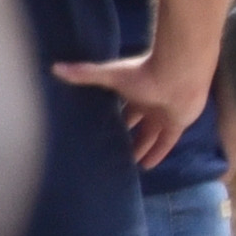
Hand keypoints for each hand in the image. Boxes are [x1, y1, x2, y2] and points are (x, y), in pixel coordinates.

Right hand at [58, 50, 214, 166]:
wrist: (180, 73)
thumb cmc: (145, 72)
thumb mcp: (111, 75)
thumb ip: (85, 74)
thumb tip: (55, 68)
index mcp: (134, 91)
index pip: (121, 108)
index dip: (113, 119)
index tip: (100, 132)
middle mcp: (149, 103)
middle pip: (136, 124)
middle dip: (126, 136)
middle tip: (113, 152)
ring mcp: (164, 114)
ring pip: (151, 135)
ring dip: (142, 148)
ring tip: (128, 165)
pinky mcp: (177, 123)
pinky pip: (167, 142)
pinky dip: (158, 153)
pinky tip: (147, 167)